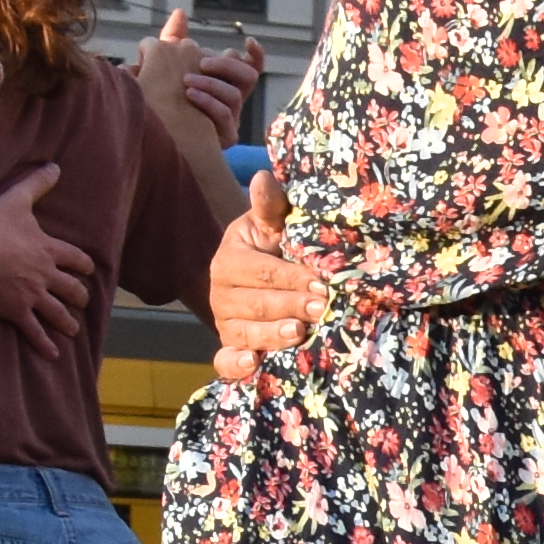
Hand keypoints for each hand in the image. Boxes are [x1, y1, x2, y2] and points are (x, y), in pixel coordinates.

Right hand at [0, 160, 97, 347]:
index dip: (84, 266)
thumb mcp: (16, 199)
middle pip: (71, 289)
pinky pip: (35, 331)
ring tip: (73, 329)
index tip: (89, 272)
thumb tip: (55, 165)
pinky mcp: (16, 310)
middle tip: (82, 301)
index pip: (76, 260)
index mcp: (48, 249)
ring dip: (67, 322)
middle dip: (79, 297)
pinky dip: (45, 344)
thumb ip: (37, 183)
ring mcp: (32, 295)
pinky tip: (53, 355)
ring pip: (58, 313)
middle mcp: (46, 274)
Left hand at [151, 0, 268, 137]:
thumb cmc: (161, 99)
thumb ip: (173, 40)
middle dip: (227, 65)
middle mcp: (232, 100)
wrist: (154, 136)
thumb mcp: (166, 66)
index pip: (250, 66)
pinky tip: (190, 95)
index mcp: (224, 82)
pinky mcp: (224, 137)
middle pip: (248, 77)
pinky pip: (227, 120)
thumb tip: (180, 13)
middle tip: (202, 61)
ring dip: (212, 84)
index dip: (254, 54)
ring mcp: (230, 119)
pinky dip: (210, 103)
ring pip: (235, 97)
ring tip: (186, 81)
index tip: (248, 41)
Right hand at [203, 167, 321, 378]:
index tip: (322, 283)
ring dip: (271, 336)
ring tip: (298, 334)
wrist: (266, 272)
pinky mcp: (230, 347)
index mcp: (229, 258)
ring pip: (243, 333)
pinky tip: (254, 364)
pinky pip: (224, 361)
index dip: (291, 278)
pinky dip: (235, 366)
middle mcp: (221, 292)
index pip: (260, 271)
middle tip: (322, 308)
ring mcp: (225, 322)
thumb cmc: (276, 245)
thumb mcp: (274, 224)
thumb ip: (271, 207)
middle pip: (255, 304)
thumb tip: (263, 178)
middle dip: (290, 307)